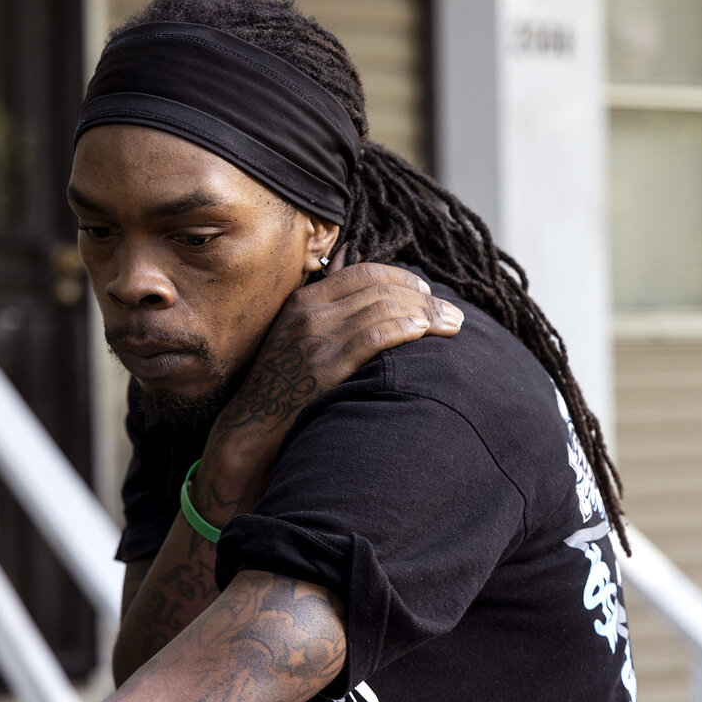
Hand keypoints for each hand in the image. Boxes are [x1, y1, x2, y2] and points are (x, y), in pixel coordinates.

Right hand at [194, 262, 462, 523]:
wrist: (247, 428)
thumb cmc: (278, 389)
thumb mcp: (294, 340)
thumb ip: (326, 319)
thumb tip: (368, 306)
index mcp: (302, 300)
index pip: (363, 273)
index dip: (401, 278)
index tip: (426, 292)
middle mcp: (308, 312)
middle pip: (379, 288)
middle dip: (423, 297)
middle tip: (452, 312)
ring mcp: (316, 338)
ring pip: (383, 309)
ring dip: (426, 314)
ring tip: (453, 324)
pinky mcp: (325, 365)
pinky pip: (374, 336)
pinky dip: (404, 330)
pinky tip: (425, 334)